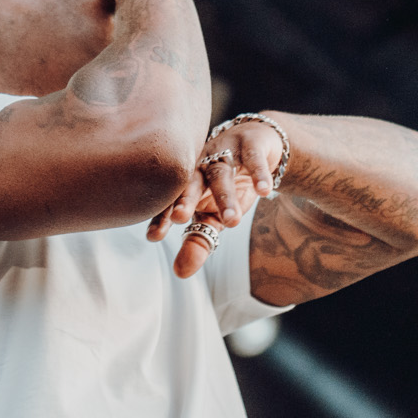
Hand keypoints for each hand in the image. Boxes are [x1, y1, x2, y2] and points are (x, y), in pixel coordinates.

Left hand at [148, 116, 285, 277]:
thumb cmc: (227, 185)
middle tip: (180, 218)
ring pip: (222, 174)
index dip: (161, 217)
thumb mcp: (214, 216)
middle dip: (185, 199)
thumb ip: (198, 243)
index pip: (170, 201)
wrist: (257, 145)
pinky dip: (259, 173)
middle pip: (190, 182)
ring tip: (232, 222)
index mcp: (185, 182)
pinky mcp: (250, 144)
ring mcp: (224, 152)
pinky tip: (263, 191)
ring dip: (225, 197)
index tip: (154, 236)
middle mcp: (200, 166)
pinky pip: (253, 158)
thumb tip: (180, 273)